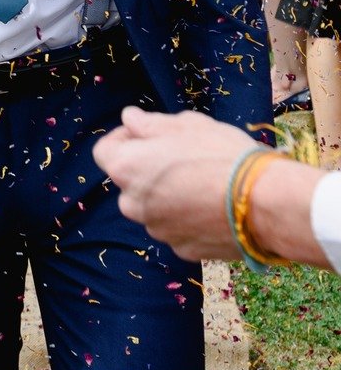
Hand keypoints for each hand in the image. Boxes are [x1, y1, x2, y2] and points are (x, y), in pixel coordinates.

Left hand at [93, 107, 259, 261]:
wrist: (265, 204)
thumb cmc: (221, 155)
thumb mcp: (183, 124)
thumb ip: (148, 123)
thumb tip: (130, 119)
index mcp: (125, 168)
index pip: (105, 151)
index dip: (123, 139)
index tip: (146, 133)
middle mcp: (133, 204)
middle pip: (130, 181)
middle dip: (148, 168)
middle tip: (180, 157)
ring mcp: (158, 230)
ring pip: (154, 206)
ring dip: (168, 194)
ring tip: (202, 181)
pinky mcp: (184, 250)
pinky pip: (178, 228)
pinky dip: (188, 217)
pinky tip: (213, 206)